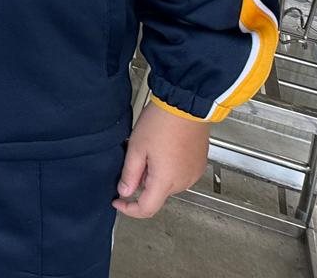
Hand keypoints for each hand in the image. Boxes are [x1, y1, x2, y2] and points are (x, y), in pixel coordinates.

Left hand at [113, 102, 209, 217]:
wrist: (186, 107)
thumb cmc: (162, 123)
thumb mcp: (136, 148)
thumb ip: (129, 174)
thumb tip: (124, 191)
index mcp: (166, 181)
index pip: (147, 208)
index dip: (129, 209)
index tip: (118, 201)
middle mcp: (183, 182)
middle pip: (157, 194)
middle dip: (141, 182)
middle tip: (135, 157)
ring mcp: (193, 174)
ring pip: (168, 184)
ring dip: (155, 175)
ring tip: (150, 149)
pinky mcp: (198, 165)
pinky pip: (179, 175)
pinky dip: (168, 169)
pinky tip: (163, 149)